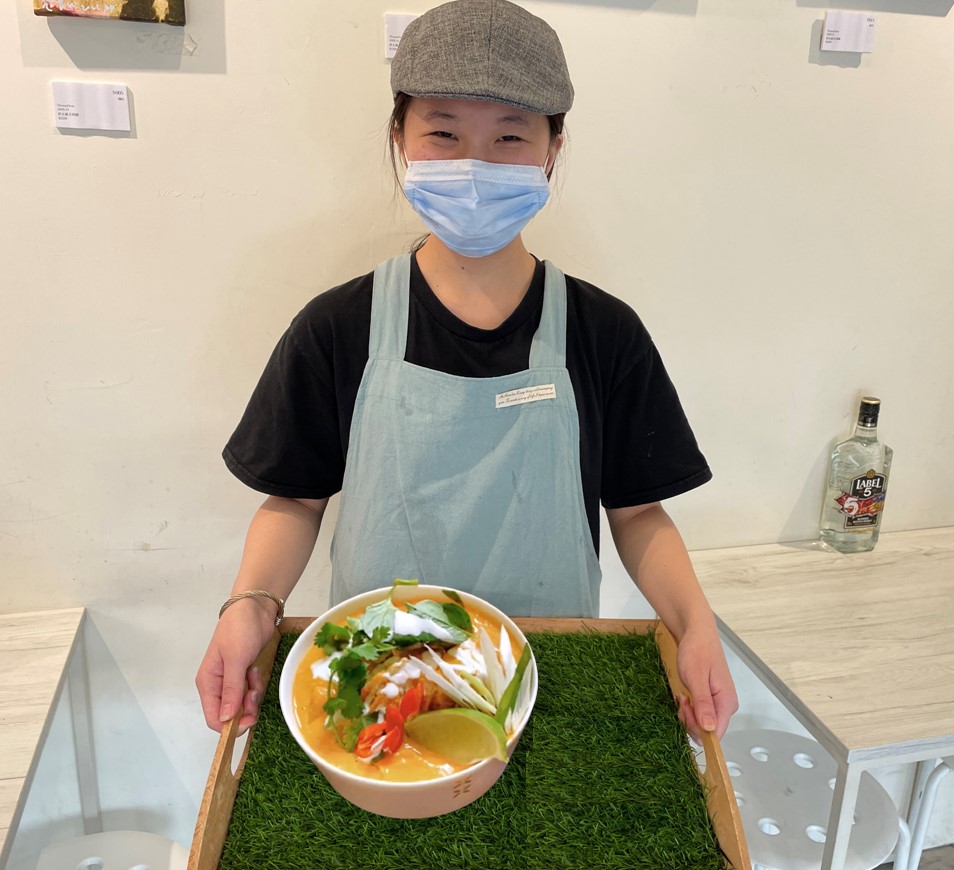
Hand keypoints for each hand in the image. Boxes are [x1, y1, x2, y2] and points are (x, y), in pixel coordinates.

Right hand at [195, 598, 275, 734]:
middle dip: (245, 709)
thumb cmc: (240, 629)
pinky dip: (256, 686)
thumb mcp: (235, 659)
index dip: (230, 726)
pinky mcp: (244, 674)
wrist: (255, 608)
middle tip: (255, 693)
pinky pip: (250, 692)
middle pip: (230, 714)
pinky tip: (256, 672)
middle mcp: (217, 685)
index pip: (214, 718)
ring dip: (252, 696)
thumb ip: (231, 689)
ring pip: (242, 704)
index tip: (249, 720)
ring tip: (255, 677)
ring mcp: (231, 680)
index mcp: (208, 683)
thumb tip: (225, 719)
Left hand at [675, 620, 737, 741]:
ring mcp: (718, 703)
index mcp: (727, 702)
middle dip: (690, 720)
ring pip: (701, 723)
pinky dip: (688, 708)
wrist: (696, 633)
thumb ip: (703, 704)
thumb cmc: (697, 650)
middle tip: (682, 700)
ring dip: (687, 713)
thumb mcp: (695, 677)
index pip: (716, 734)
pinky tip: (684, 695)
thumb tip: (709, 728)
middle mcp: (726, 705)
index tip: (685, 712)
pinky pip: (699, 714)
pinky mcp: (710, 699)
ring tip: (683, 695)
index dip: (697, 729)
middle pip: (707, 730)